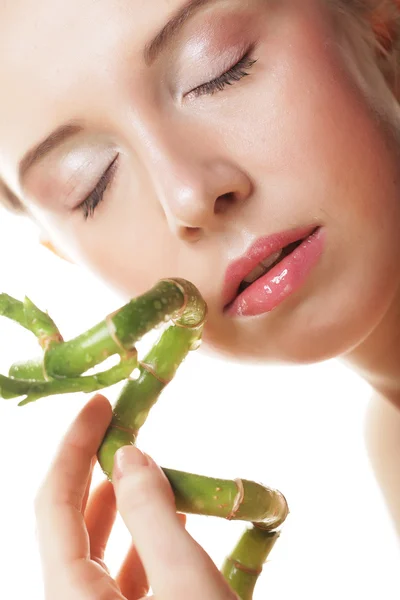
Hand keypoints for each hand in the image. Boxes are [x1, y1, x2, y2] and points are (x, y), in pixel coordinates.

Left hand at [34, 394, 238, 598]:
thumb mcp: (186, 583)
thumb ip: (151, 516)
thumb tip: (129, 457)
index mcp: (71, 597)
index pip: (55, 502)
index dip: (75, 445)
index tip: (99, 404)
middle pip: (73, 521)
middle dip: (97, 468)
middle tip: (122, 425)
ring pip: (99, 547)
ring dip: (124, 503)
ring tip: (151, 467)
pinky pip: (123, 573)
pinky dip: (144, 540)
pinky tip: (174, 521)